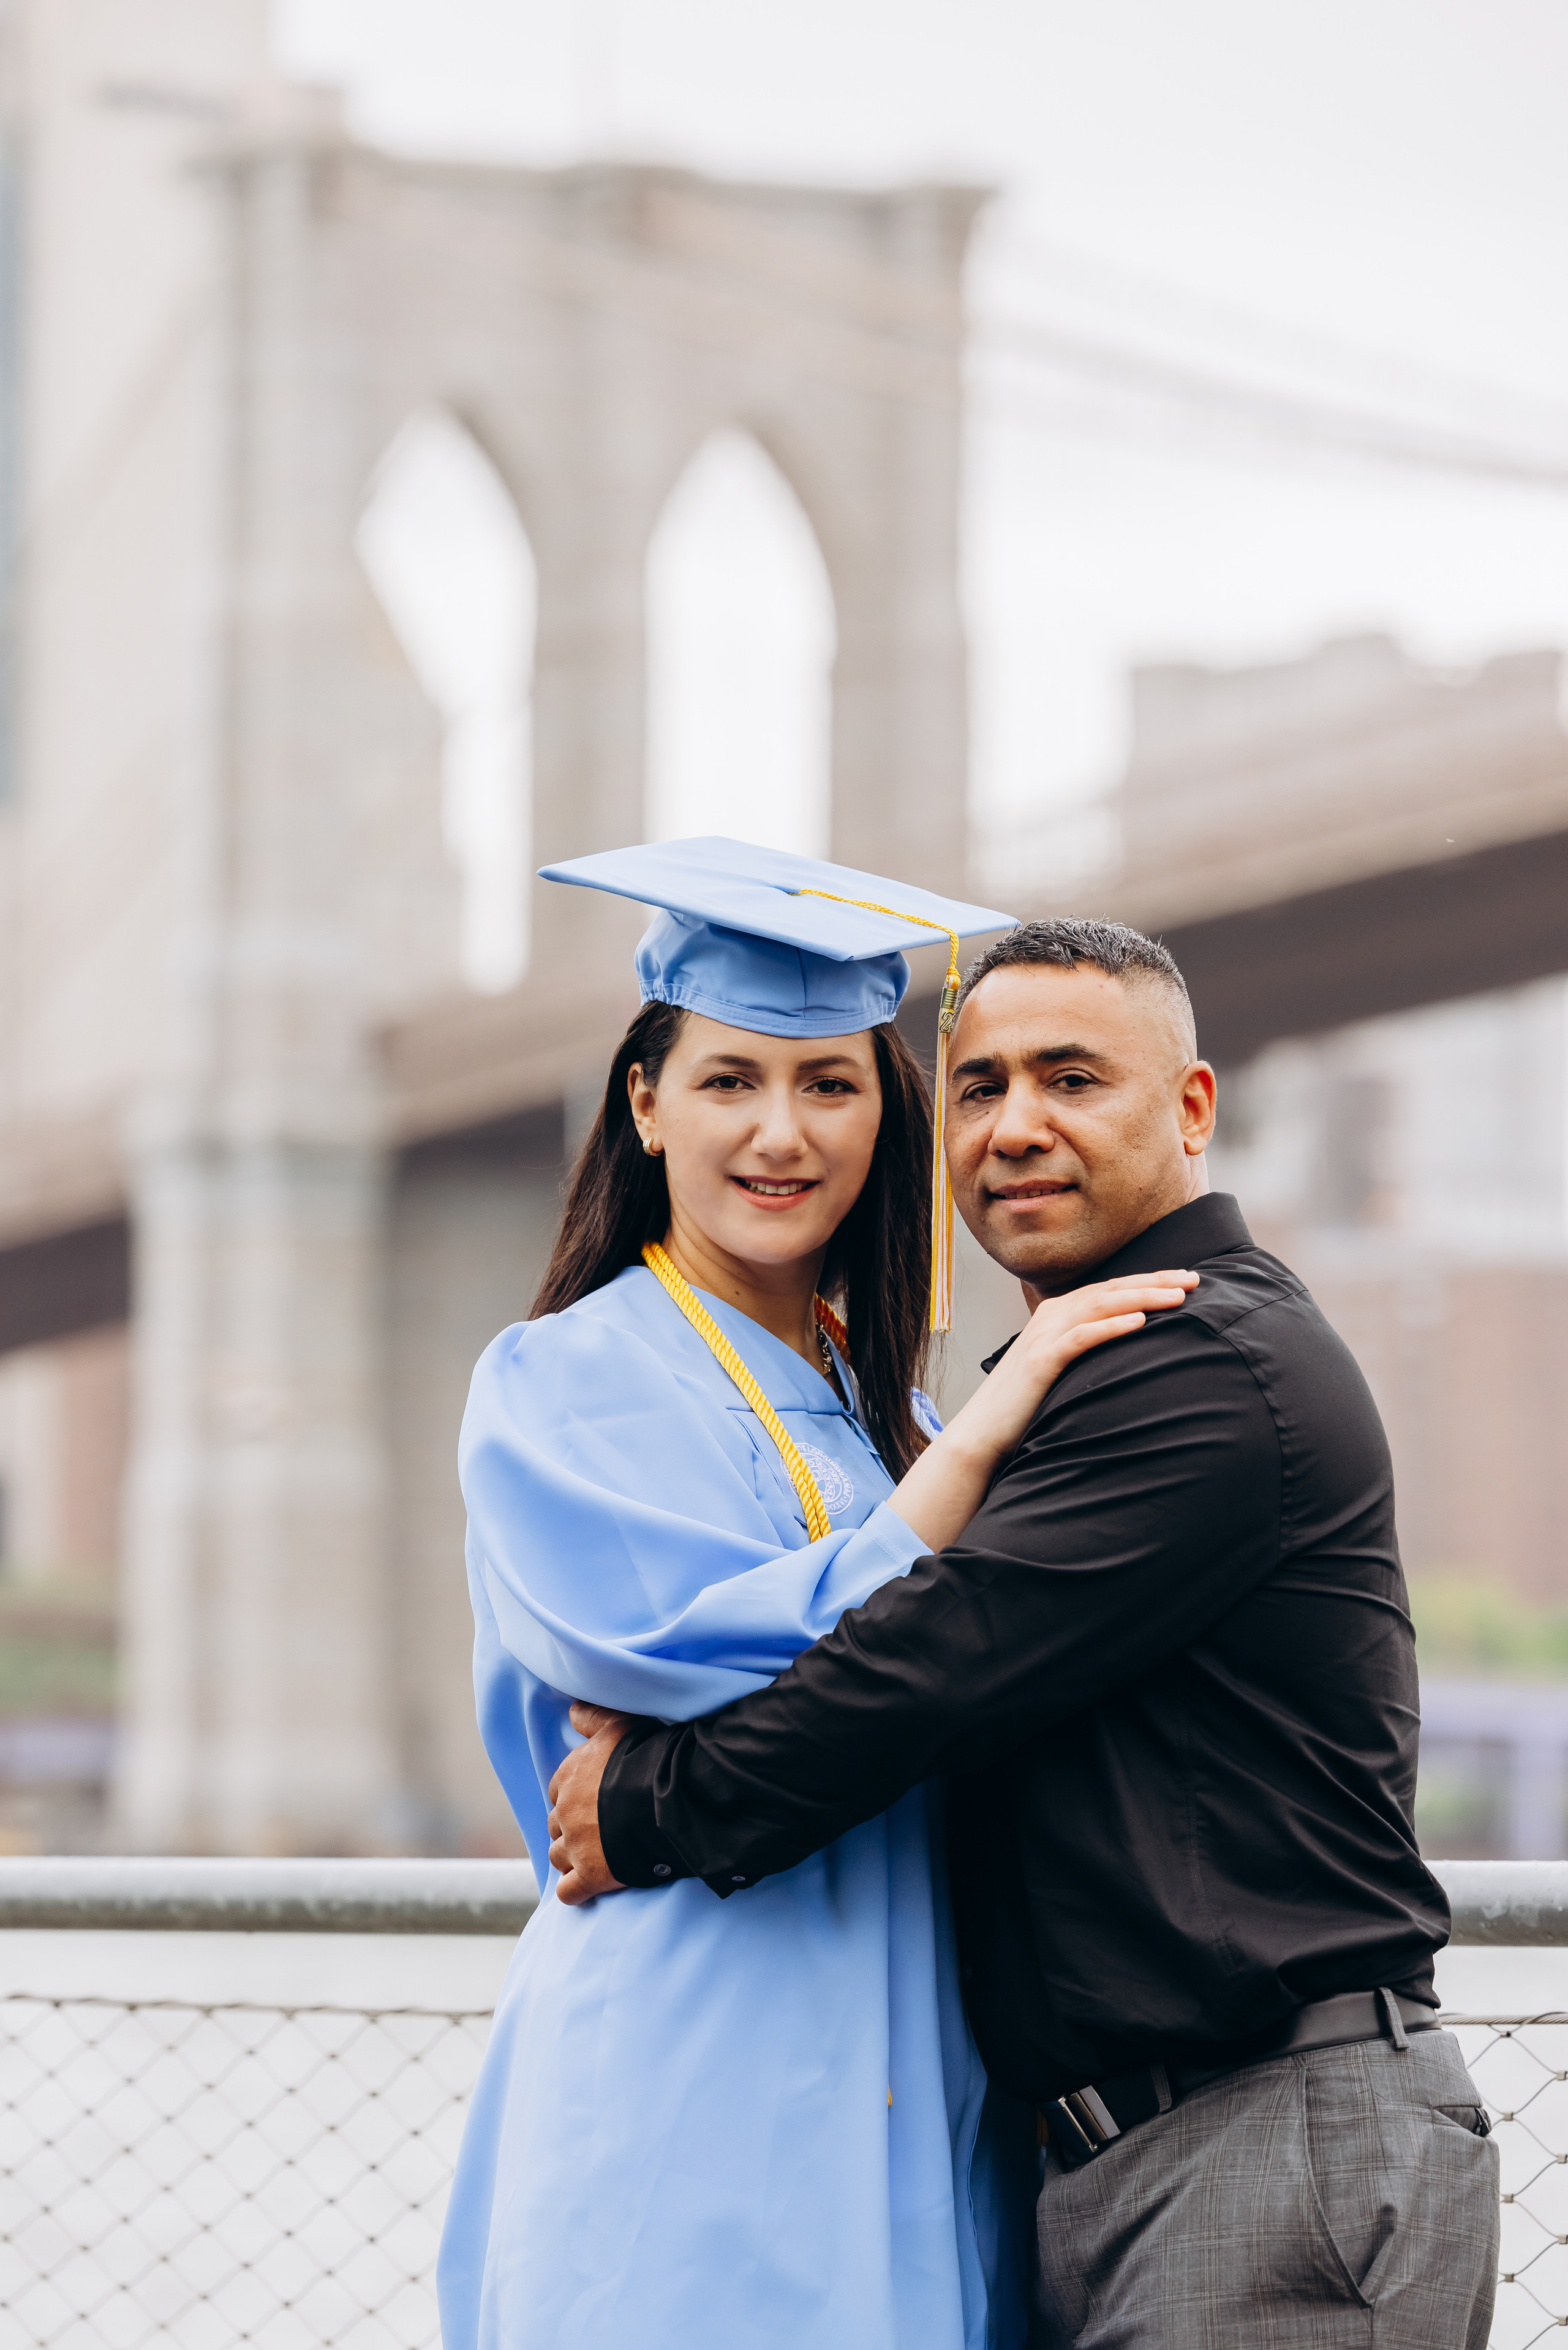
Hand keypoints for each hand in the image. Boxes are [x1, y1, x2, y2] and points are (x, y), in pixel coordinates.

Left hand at [546, 1703, 633, 1904]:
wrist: (667, 1796)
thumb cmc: (645, 1756)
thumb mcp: (619, 1725)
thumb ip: (593, 1717)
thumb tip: (572, 1710)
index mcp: (568, 1778)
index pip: (558, 1792)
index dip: (575, 1798)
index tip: (594, 1801)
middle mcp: (565, 1812)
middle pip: (557, 1825)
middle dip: (571, 1828)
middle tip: (598, 1830)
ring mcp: (575, 1846)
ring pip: (557, 1857)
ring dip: (571, 1858)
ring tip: (595, 1856)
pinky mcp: (590, 1876)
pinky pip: (569, 1892)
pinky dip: (575, 1891)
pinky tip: (588, 1887)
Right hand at [966, 1269, 1198, 1462]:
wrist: (984, 1430)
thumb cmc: (1028, 1402)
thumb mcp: (1060, 1364)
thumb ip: (1085, 1346)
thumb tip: (1128, 1343)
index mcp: (1057, 1313)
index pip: (1110, 1289)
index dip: (1148, 1281)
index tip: (1184, 1279)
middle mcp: (1051, 1316)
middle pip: (1110, 1290)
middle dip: (1154, 1283)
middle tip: (1193, 1280)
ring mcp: (1044, 1336)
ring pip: (1100, 1306)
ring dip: (1141, 1298)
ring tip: (1177, 1297)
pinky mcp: (1041, 1360)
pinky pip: (1081, 1337)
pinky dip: (1111, 1326)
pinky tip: (1138, 1322)